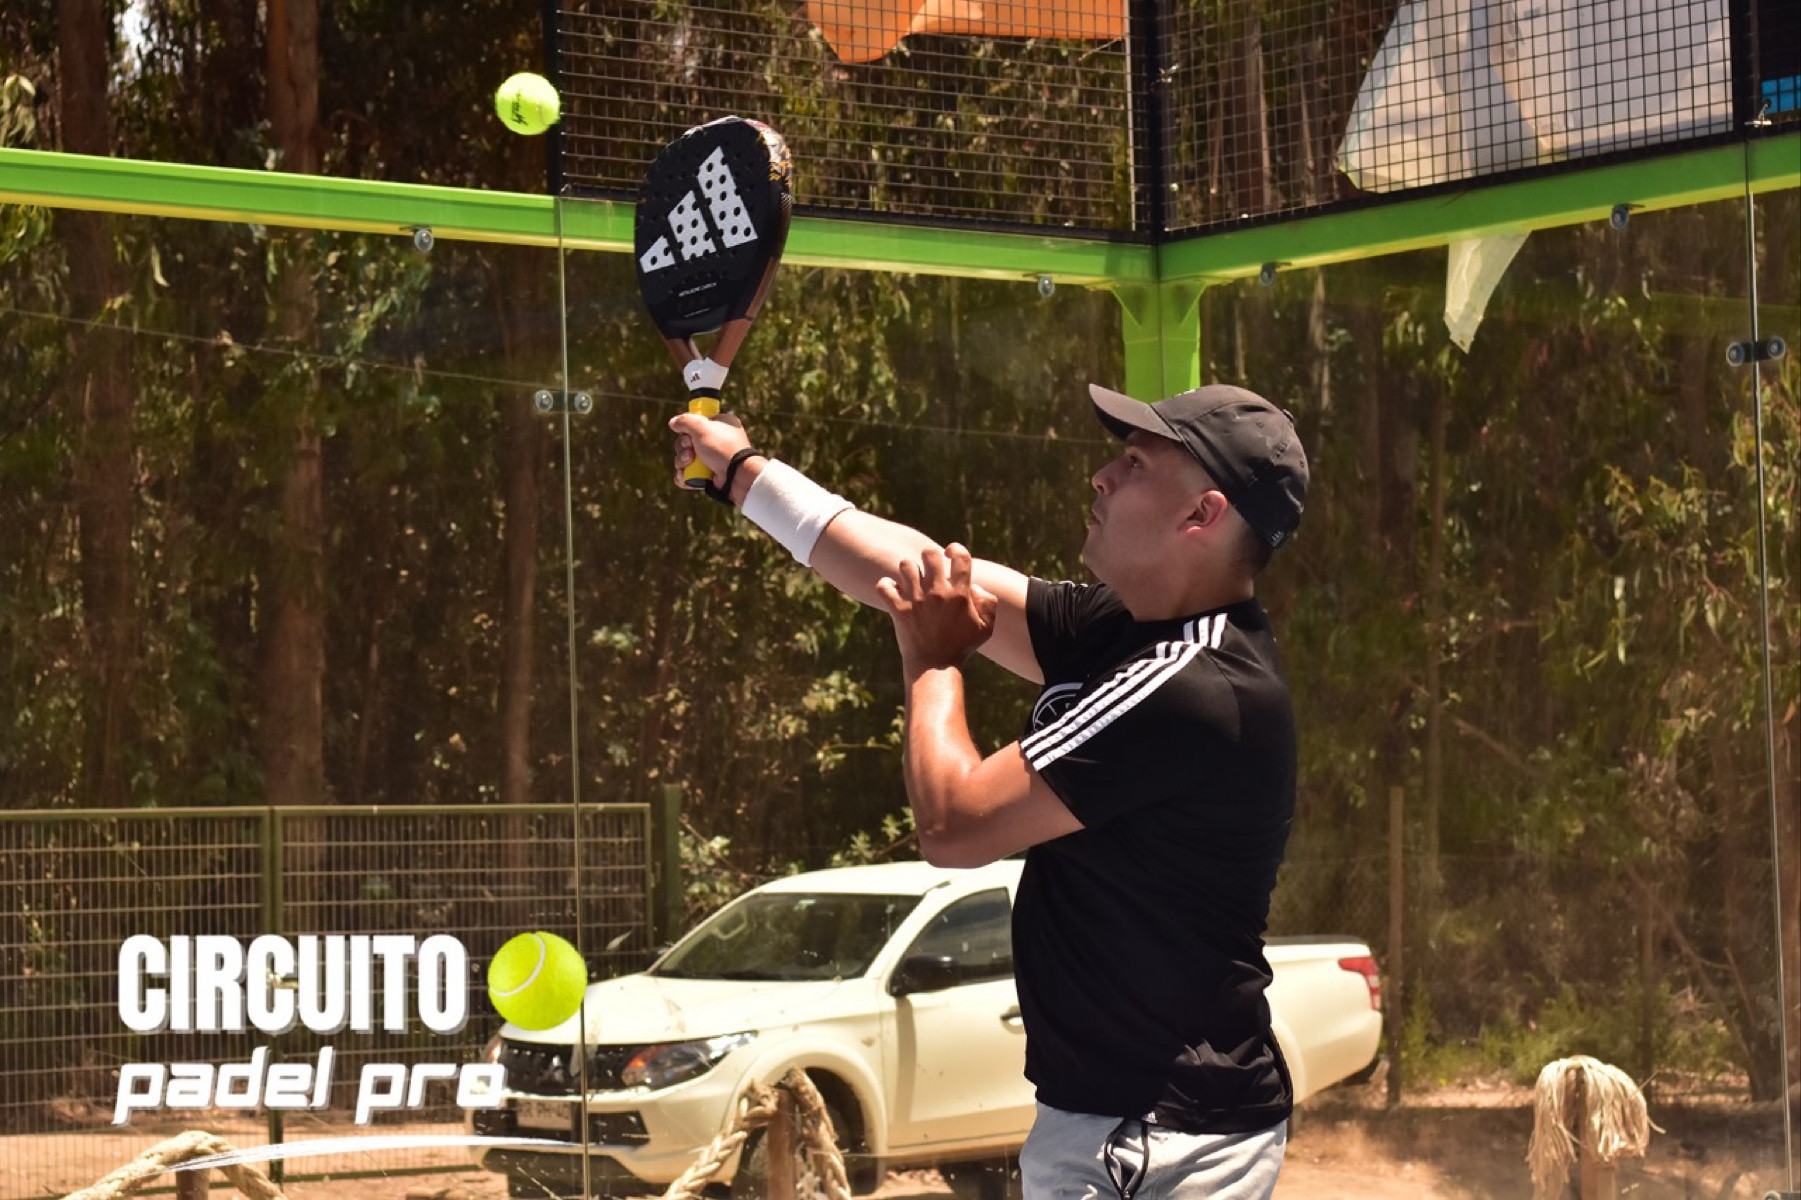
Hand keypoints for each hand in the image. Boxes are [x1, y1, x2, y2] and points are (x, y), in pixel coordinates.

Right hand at [668, 411, 749, 487]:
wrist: (736, 474)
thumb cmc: (722, 447)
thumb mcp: (702, 427)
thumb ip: (685, 421)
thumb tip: (673, 422)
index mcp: (719, 426)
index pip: (696, 424)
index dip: (688, 428)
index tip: (686, 432)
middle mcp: (715, 442)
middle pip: (687, 442)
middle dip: (683, 446)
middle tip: (690, 449)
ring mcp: (711, 460)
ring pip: (685, 459)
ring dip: (682, 461)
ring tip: (689, 462)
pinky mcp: (707, 476)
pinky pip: (688, 475)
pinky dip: (684, 476)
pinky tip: (684, 476)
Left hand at [876, 544, 997, 671]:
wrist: (935, 668)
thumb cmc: (962, 647)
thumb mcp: (986, 628)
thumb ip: (988, 602)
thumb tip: (974, 585)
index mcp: (959, 594)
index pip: (960, 556)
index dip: (956, 549)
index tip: (950, 555)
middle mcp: (937, 593)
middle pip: (929, 554)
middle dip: (929, 556)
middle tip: (929, 568)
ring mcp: (916, 600)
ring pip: (905, 565)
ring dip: (908, 570)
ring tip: (911, 581)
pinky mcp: (898, 610)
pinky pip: (884, 585)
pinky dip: (886, 585)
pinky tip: (894, 592)